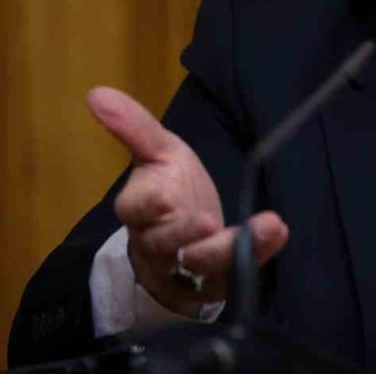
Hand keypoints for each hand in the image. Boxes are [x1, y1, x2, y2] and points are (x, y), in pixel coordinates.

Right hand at [87, 86, 288, 315]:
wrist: (186, 236)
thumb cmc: (169, 190)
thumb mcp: (157, 154)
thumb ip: (134, 127)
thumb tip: (97, 93)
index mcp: (140, 210)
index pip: (134, 210)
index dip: (147, 204)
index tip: (165, 194)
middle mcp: (158, 244)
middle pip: (165, 244)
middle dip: (184, 233)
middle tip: (208, 221)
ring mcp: (187, 268)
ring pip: (202, 265)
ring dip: (233, 249)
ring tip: (267, 226)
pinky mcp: (217, 282)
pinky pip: (236, 274)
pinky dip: (259, 252)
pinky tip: (278, 232)